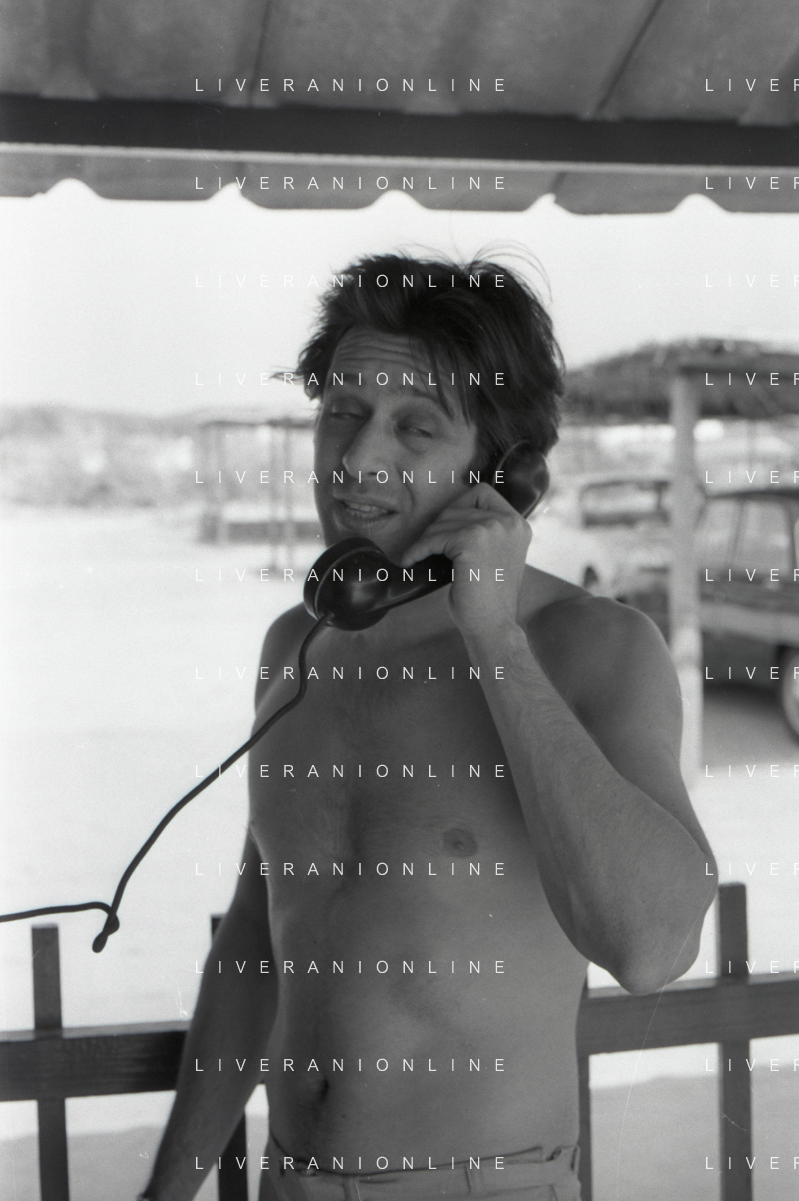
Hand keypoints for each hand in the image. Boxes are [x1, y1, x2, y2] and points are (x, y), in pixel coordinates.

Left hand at [400, 483, 530, 635]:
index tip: (445, 529)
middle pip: (458, 506)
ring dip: (427, 540)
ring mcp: (492, 528)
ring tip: (418, 557)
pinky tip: (411, 561)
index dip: (458, 507)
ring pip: (444, 521)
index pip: (481, 493)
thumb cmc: (488, 599)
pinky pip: (434, 538)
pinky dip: (419, 549)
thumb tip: (447, 517)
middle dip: (438, 527)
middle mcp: (509, 522)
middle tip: (427, 548)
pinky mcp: (472, 540)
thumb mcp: (495, 556)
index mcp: (518, 524)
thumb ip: (484, 534)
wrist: (493, 626)